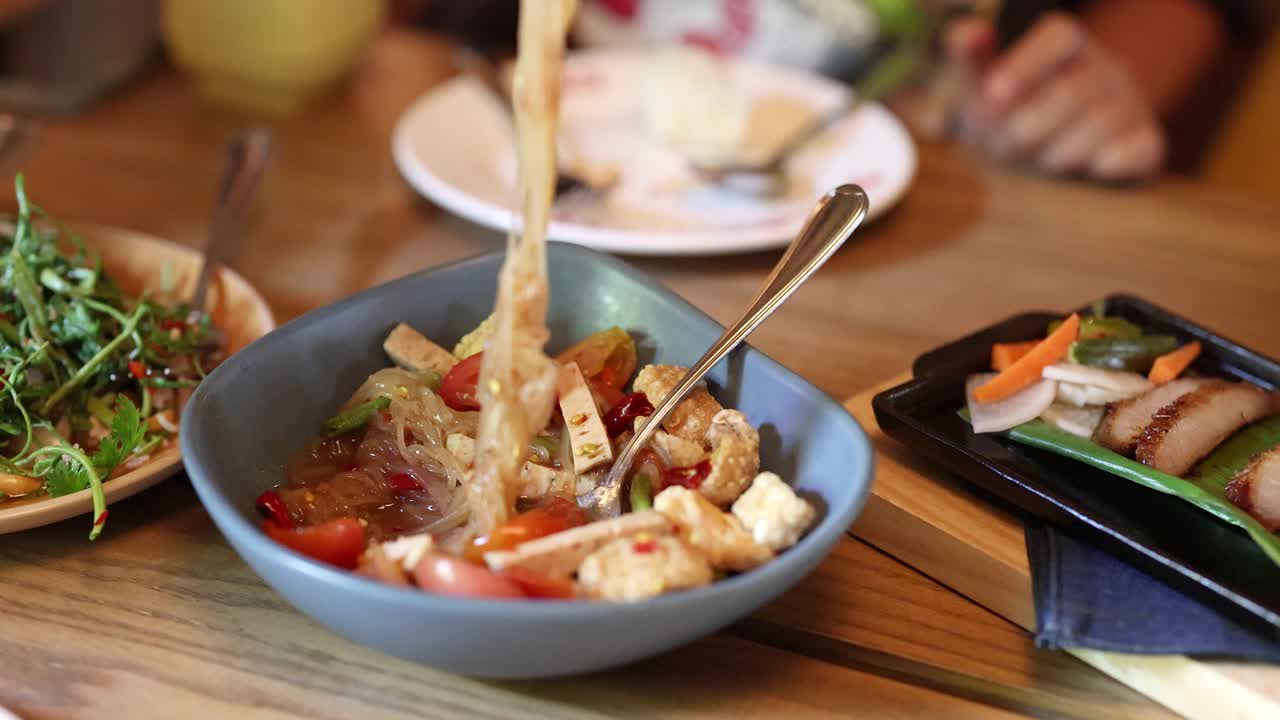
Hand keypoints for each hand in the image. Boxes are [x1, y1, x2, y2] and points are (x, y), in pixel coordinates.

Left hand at [946, 12, 1165, 180]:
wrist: (1050, 155)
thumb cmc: (1010, 113)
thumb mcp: (981, 86)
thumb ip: (969, 58)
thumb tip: (968, 33)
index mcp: (1065, 44)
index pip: (1059, 35)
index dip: (1028, 61)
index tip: (994, 91)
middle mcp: (1105, 68)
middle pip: (1073, 90)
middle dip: (1028, 127)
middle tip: (1004, 147)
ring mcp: (1130, 104)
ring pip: (1102, 123)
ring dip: (1058, 153)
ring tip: (1040, 160)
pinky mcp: (1147, 142)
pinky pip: (1140, 149)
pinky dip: (1113, 162)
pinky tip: (1090, 170)